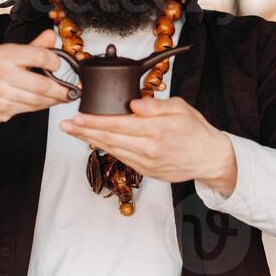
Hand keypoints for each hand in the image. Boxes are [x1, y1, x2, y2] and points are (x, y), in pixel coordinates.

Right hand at [0, 27, 71, 126]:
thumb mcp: (8, 55)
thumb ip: (33, 47)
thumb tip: (52, 36)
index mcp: (5, 54)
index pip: (39, 55)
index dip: (55, 62)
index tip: (60, 66)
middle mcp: (1, 72)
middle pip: (41, 84)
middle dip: (61, 89)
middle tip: (72, 90)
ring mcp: (0, 93)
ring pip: (37, 100)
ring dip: (54, 100)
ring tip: (63, 97)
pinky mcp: (2, 109)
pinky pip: (30, 109)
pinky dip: (42, 106)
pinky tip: (47, 102)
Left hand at [59, 95, 237, 192]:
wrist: (209, 158)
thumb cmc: (196, 130)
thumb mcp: (180, 108)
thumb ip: (155, 106)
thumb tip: (134, 104)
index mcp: (156, 130)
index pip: (117, 124)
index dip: (94, 121)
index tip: (77, 116)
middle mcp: (148, 149)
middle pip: (109, 138)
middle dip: (84, 131)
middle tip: (66, 125)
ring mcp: (146, 163)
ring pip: (112, 150)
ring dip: (90, 141)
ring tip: (74, 132)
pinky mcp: (146, 172)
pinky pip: (121, 159)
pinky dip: (106, 149)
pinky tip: (95, 142)